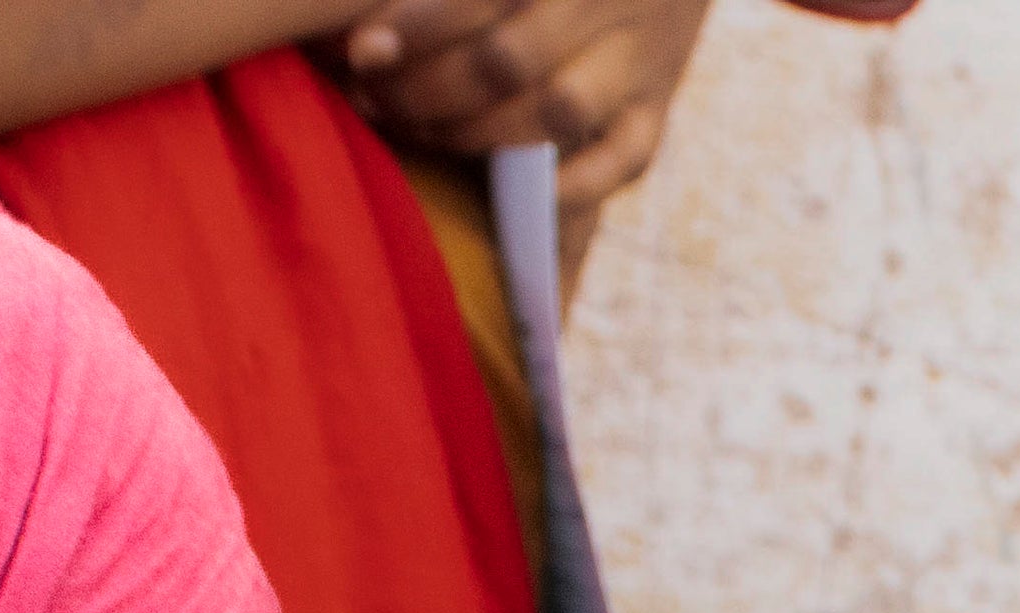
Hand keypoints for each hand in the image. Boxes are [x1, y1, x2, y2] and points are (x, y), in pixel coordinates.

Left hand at [341, 0, 720, 207]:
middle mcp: (604, 1)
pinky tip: (513, 187)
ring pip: (558, 110)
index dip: (416, 29)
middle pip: (509, 61)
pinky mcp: (657, 109)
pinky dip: (569, 184)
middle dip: (431, 91)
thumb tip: (367, 44)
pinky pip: (622, 160)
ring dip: (480, 135)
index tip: (363, 53)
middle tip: (379, 102)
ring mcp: (640, 57)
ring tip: (425, 133)